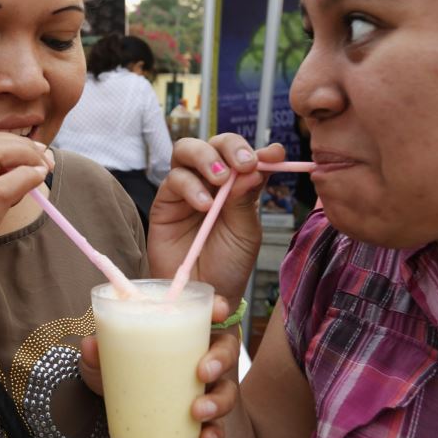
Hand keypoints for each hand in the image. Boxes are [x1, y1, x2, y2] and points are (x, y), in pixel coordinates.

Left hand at [79, 296, 239, 437]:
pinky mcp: (205, 418)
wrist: (127, 414)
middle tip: (202, 372)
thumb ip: (98, 353)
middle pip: (226, 349)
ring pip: (228, 389)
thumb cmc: (125, 374)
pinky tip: (204, 437)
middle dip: (220, 358)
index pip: (209, 313)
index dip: (219, 308)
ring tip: (197, 411)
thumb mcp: (108, 362)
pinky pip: (220, 425)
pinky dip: (215, 432)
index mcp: (183, 333)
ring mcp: (207, 389)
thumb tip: (90, 345)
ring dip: (218, 400)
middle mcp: (201, 357)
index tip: (219, 312)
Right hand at [148, 134, 285, 306]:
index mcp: (237, 185)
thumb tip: (257, 167)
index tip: (274, 155)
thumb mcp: (246, 232)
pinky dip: (190, 186)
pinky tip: (204, 205)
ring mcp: (186, 188)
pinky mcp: (164, 202)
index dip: (259, 150)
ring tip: (221, 179)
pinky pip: (173, 179)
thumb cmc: (227, 265)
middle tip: (244, 164)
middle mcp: (210, 181)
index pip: (245, 155)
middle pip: (214, 143)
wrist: (202, 295)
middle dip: (230, 147)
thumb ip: (246, 199)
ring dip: (206, 157)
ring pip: (187, 149)